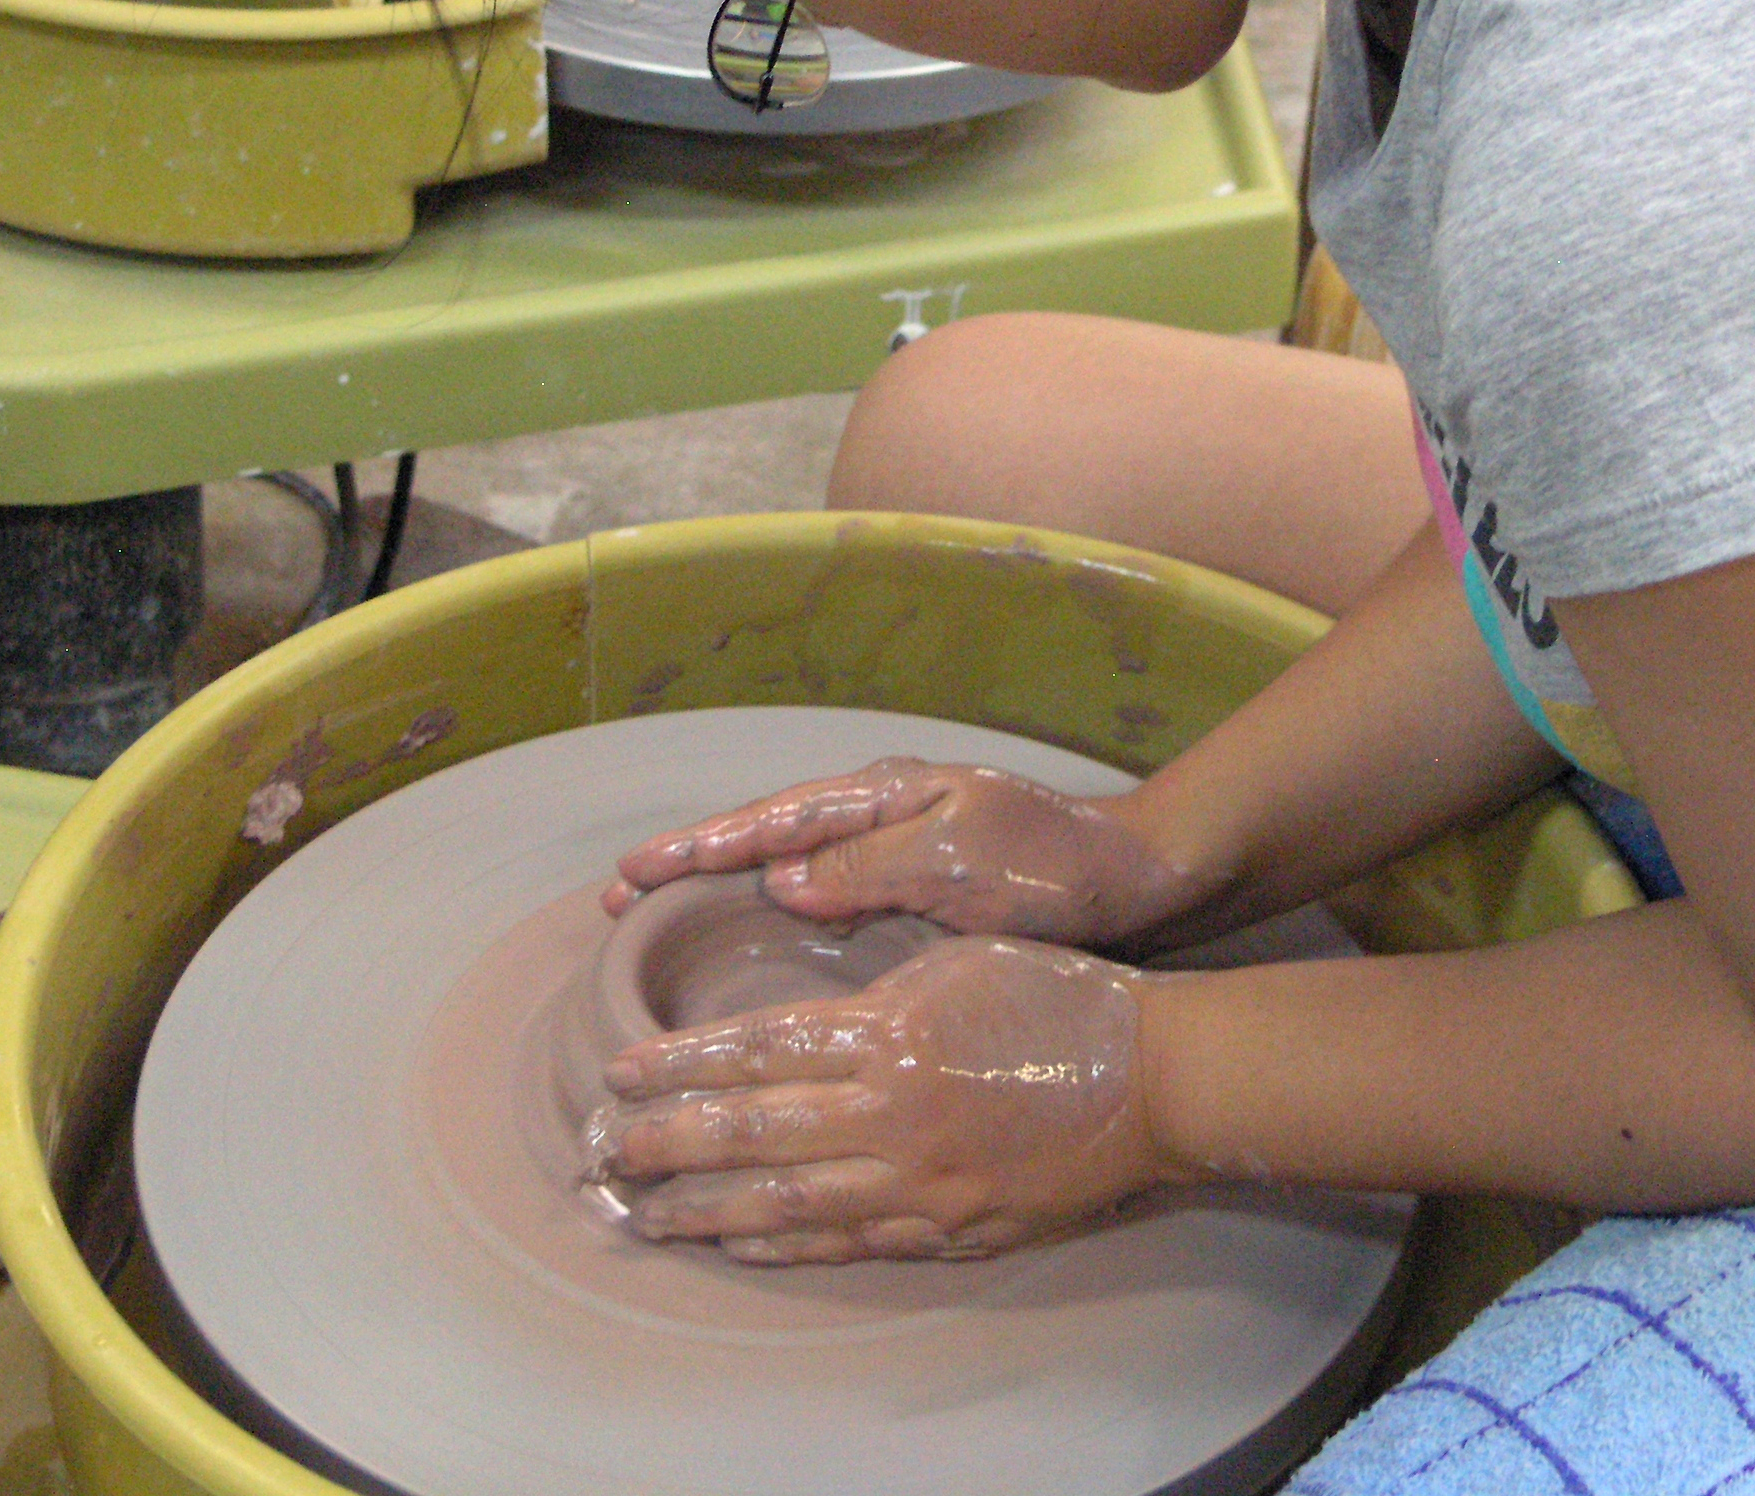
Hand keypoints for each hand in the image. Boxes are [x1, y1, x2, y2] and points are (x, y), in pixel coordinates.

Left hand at [583, 935, 1164, 1262]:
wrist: (1155, 1078)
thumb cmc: (1060, 997)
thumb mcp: (958, 957)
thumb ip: (872, 988)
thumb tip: (796, 1009)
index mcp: (888, 1033)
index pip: (755, 1051)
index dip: (680, 1066)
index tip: (620, 1074)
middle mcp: (890, 1114)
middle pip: (751, 1133)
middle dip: (666, 1145)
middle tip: (601, 1155)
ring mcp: (919, 1182)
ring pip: (786, 1201)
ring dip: (705, 1209)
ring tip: (645, 1212)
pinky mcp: (950, 1227)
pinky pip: (848, 1241)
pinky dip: (784, 1241)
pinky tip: (737, 1240)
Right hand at [602, 757, 1206, 944]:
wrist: (1139, 887)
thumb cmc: (1058, 868)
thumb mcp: (963, 861)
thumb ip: (871, 867)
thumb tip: (779, 879)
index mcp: (884, 797)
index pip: (770, 821)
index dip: (698, 849)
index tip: (632, 873)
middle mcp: (879, 821)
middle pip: (764, 840)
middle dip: (689, 867)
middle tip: (616, 903)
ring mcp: (895, 858)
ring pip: (787, 873)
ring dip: (722, 897)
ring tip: (654, 930)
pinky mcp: (916, 901)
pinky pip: (824, 906)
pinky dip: (772, 924)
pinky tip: (749, 957)